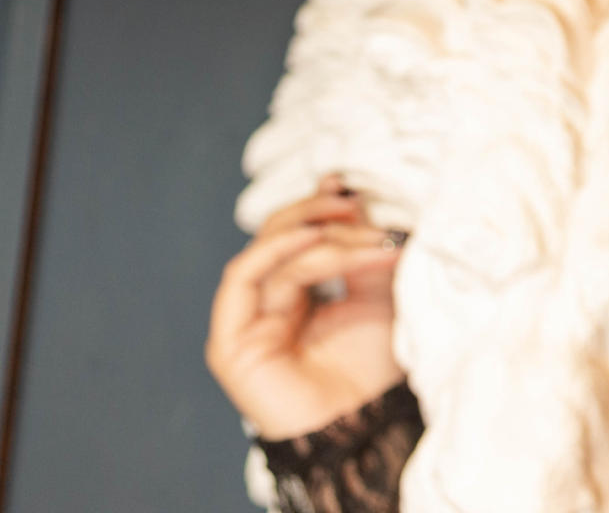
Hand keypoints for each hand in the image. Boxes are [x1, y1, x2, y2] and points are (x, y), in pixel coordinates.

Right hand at [206, 175, 407, 439]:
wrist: (364, 423)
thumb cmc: (374, 368)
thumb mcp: (378, 295)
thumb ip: (365, 252)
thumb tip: (357, 198)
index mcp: (298, 294)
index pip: (298, 234)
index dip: (320, 206)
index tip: (352, 184)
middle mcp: (267, 304)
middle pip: (279, 236)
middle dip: (318, 213)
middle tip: (357, 201)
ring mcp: (245, 322)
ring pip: (269, 253)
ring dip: (313, 232)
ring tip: (354, 224)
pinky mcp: (230, 342)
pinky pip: (242, 279)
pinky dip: (275, 251)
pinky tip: (314, 238)